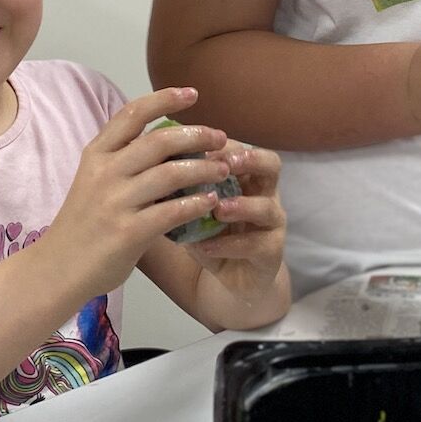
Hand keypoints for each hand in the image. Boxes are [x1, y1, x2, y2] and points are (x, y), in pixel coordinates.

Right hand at [43, 88, 232, 296]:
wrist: (57, 268)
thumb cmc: (84, 223)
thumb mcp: (95, 181)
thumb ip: (126, 161)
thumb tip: (174, 142)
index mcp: (97, 154)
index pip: (132, 114)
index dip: (164, 98)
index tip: (192, 93)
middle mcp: (105, 172)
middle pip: (160, 140)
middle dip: (197, 135)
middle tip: (221, 138)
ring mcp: (115, 202)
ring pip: (171, 173)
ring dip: (204, 168)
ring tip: (224, 169)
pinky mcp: (127, 232)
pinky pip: (172, 211)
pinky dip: (196, 203)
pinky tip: (211, 201)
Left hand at [184, 143, 286, 306]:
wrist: (233, 276)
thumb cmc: (213, 234)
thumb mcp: (195, 209)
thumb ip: (181, 191)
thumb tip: (149, 169)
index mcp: (246, 177)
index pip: (243, 149)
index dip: (225, 144)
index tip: (200, 145)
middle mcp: (265, 195)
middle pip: (271, 165)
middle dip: (250, 160)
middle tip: (226, 164)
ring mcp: (271, 224)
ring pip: (266, 207)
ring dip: (241, 206)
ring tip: (217, 209)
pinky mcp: (271, 253)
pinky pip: (255, 245)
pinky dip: (229, 244)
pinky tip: (206, 245)